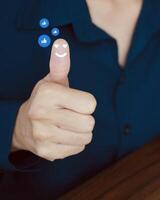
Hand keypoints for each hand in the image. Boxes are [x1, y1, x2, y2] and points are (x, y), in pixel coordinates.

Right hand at [11, 39, 96, 160]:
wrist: (21, 126)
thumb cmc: (45, 100)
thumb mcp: (52, 81)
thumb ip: (60, 63)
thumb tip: (62, 42)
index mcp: (48, 94)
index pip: (91, 104)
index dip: (86, 103)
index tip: (74, 102)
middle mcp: (42, 115)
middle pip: (90, 123)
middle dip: (85, 118)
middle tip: (72, 115)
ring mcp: (44, 136)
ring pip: (87, 137)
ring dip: (82, 132)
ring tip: (68, 125)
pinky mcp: (48, 152)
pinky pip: (79, 148)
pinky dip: (75, 143)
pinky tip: (63, 136)